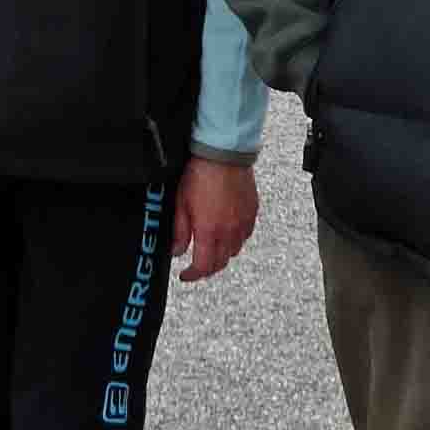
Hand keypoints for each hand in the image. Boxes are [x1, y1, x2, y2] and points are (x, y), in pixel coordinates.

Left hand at [171, 157, 258, 282]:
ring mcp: (243, 222)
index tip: (185, 274)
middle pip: (221, 263)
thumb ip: (179, 231)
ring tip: (211, 248)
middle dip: (207, 268)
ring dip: (222, 254)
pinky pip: (245, 235)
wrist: (223, 154)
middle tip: (196, 265)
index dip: (193, 275)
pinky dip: (235, 239)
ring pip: (234, 250)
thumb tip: (177, 250)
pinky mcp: (252, 212)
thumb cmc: (201, 174)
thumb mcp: (180, 203)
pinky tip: (226, 232)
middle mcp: (230, 231)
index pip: (204, 266)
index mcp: (209, 231)